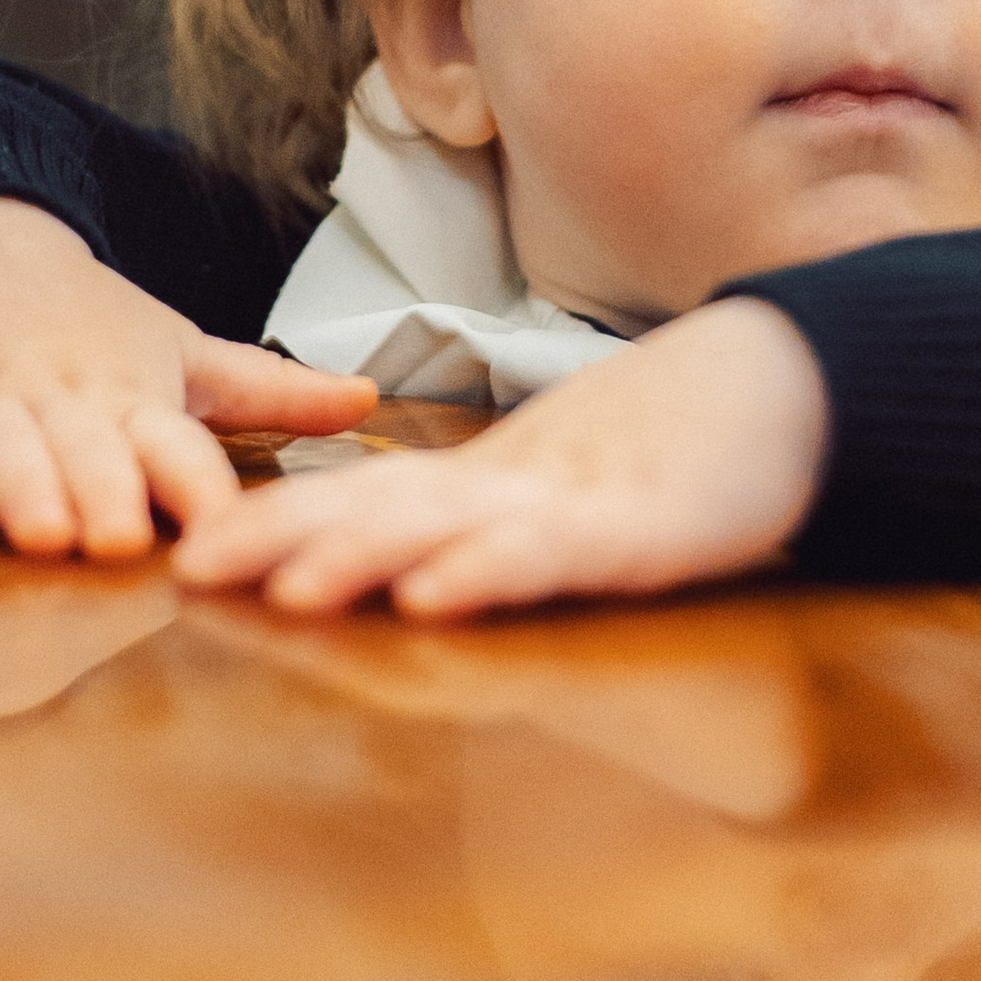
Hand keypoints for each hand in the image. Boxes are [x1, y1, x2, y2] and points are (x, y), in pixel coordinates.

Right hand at [0, 196, 376, 551]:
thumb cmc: (86, 325)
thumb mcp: (177, 351)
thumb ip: (268, 389)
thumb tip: (372, 400)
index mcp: (132, 392)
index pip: (174, 440)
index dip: (194, 482)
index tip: (222, 528)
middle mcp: (61, 395)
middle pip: (85, 446)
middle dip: (103, 489)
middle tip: (120, 539)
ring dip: (18, 485)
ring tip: (39, 533)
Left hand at [171, 298, 829, 620]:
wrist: (791, 384)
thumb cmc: (679, 449)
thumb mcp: (568, 501)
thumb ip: (495, 530)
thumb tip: (409, 568)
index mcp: (489, 489)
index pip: (361, 505)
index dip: (274, 524)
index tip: (190, 555)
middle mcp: (511, 490)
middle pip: (378, 512)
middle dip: (279, 539)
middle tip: (189, 568)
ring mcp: (571, 506)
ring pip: (449, 531)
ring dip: (362, 557)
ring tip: (286, 587)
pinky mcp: (639, 532)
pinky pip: (551, 557)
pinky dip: (489, 573)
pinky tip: (436, 596)